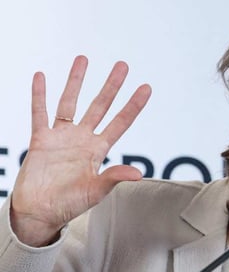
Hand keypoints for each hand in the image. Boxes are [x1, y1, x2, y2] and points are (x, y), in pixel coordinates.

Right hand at [10, 56, 151, 245]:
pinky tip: (42, 75)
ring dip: (76, 81)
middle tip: (123, 65)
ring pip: (70, 102)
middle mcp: (82, 139)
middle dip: (111, 86)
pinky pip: (39, 112)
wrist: (39, 212)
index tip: (146, 88)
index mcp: (99, 150)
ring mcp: (61, 137)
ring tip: (83, 59)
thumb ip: (113, 178)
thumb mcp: (95, 192)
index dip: (133, 106)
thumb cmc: (69, 205)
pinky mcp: (40, 139)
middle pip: (99, 106)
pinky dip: (39, 94)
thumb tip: (138, 173)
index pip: (120, 122)